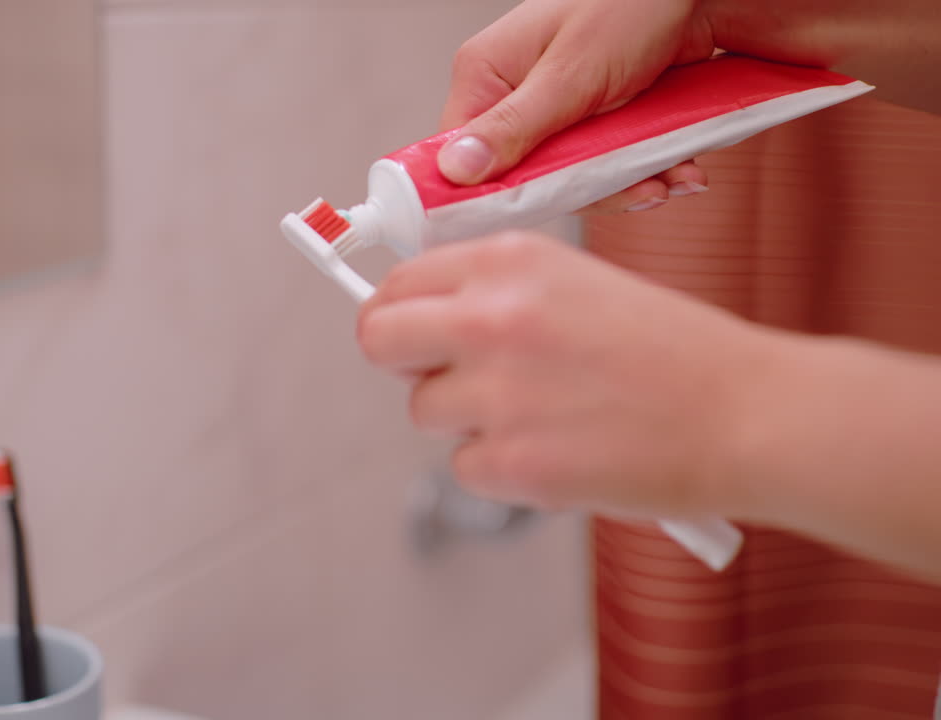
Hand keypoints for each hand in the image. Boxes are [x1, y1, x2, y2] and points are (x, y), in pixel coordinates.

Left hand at [357, 233, 775, 519]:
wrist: (749, 414)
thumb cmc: (676, 352)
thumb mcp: (579, 284)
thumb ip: (499, 292)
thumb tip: (429, 321)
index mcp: (510, 261)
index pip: (399, 284)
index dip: (400, 313)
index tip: (411, 333)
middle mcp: (493, 316)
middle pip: (379, 339)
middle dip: (403, 361)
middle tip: (439, 376)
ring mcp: (498, 391)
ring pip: (424, 409)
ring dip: (466, 418)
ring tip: (538, 414)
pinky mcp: (512, 462)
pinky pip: (465, 466)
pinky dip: (501, 467)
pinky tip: (558, 451)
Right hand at [438, 0, 716, 203]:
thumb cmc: (632, 3)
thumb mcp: (571, 70)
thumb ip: (514, 124)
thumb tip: (454, 169)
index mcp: (487, 73)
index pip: (462, 155)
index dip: (491, 191)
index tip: (531, 211)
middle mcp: (516, 96)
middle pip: (524, 176)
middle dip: (585, 189)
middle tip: (636, 189)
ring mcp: (557, 111)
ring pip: (571, 177)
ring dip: (626, 184)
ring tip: (668, 177)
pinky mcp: (595, 121)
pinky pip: (605, 165)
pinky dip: (643, 171)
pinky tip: (675, 168)